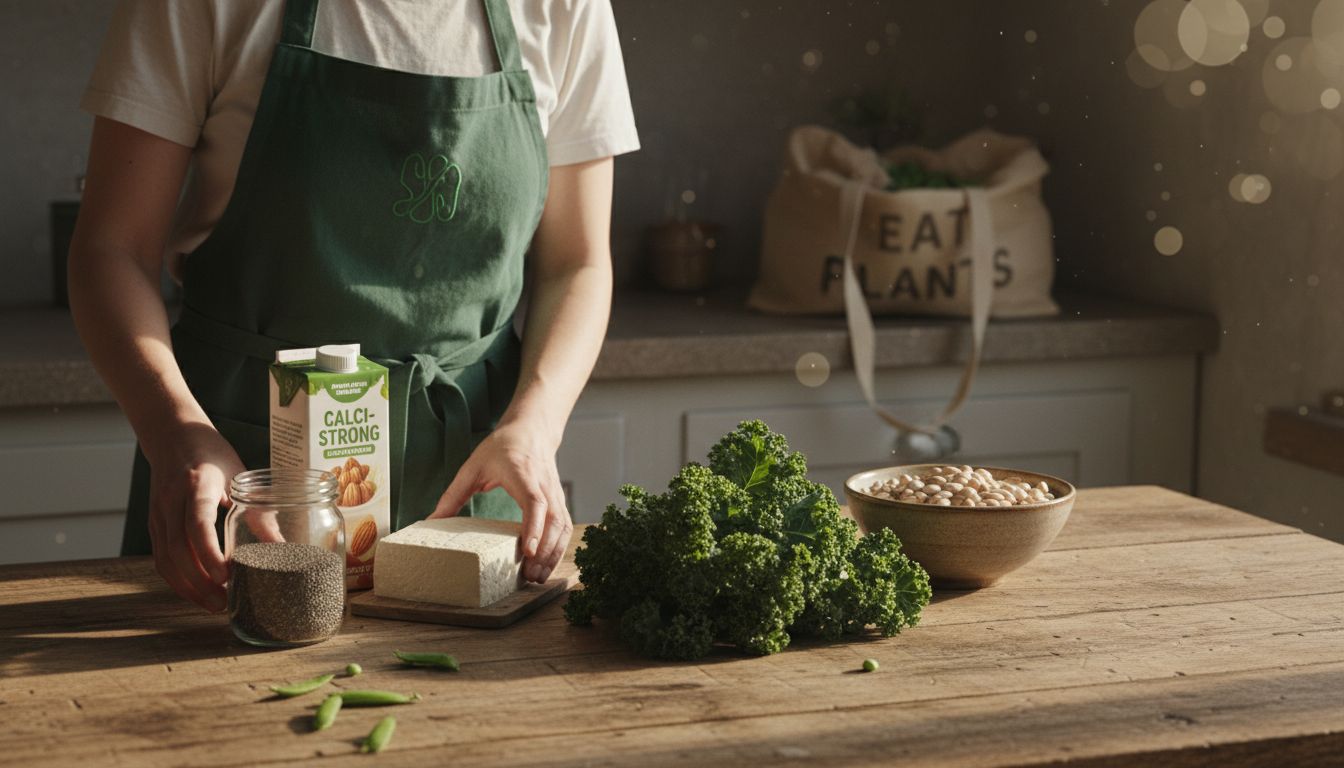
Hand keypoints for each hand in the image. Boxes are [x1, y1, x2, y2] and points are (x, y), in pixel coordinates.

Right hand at [144, 423, 243, 612]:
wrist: (171, 434)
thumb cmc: (210, 453)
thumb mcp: (239, 474)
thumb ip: (258, 510)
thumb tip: (282, 546)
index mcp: (197, 486)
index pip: (197, 525)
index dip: (209, 554)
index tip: (225, 576)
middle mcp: (171, 501)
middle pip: (178, 550)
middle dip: (199, 582)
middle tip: (223, 603)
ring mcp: (158, 513)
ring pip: (165, 559)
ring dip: (187, 586)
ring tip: (212, 604)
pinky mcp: (153, 523)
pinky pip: (160, 556)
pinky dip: (176, 578)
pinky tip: (195, 590)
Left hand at [430, 420, 572, 583]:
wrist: (531, 431)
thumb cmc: (502, 448)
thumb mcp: (472, 467)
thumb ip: (453, 495)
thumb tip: (431, 520)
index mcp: (523, 475)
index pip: (535, 503)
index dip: (534, 527)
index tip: (528, 551)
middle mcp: (544, 485)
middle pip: (554, 521)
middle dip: (545, 551)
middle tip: (529, 577)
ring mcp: (556, 494)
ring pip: (563, 527)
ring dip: (553, 554)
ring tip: (537, 578)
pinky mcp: (559, 501)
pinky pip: (564, 527)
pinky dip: (558, 548)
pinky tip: (546, 565)